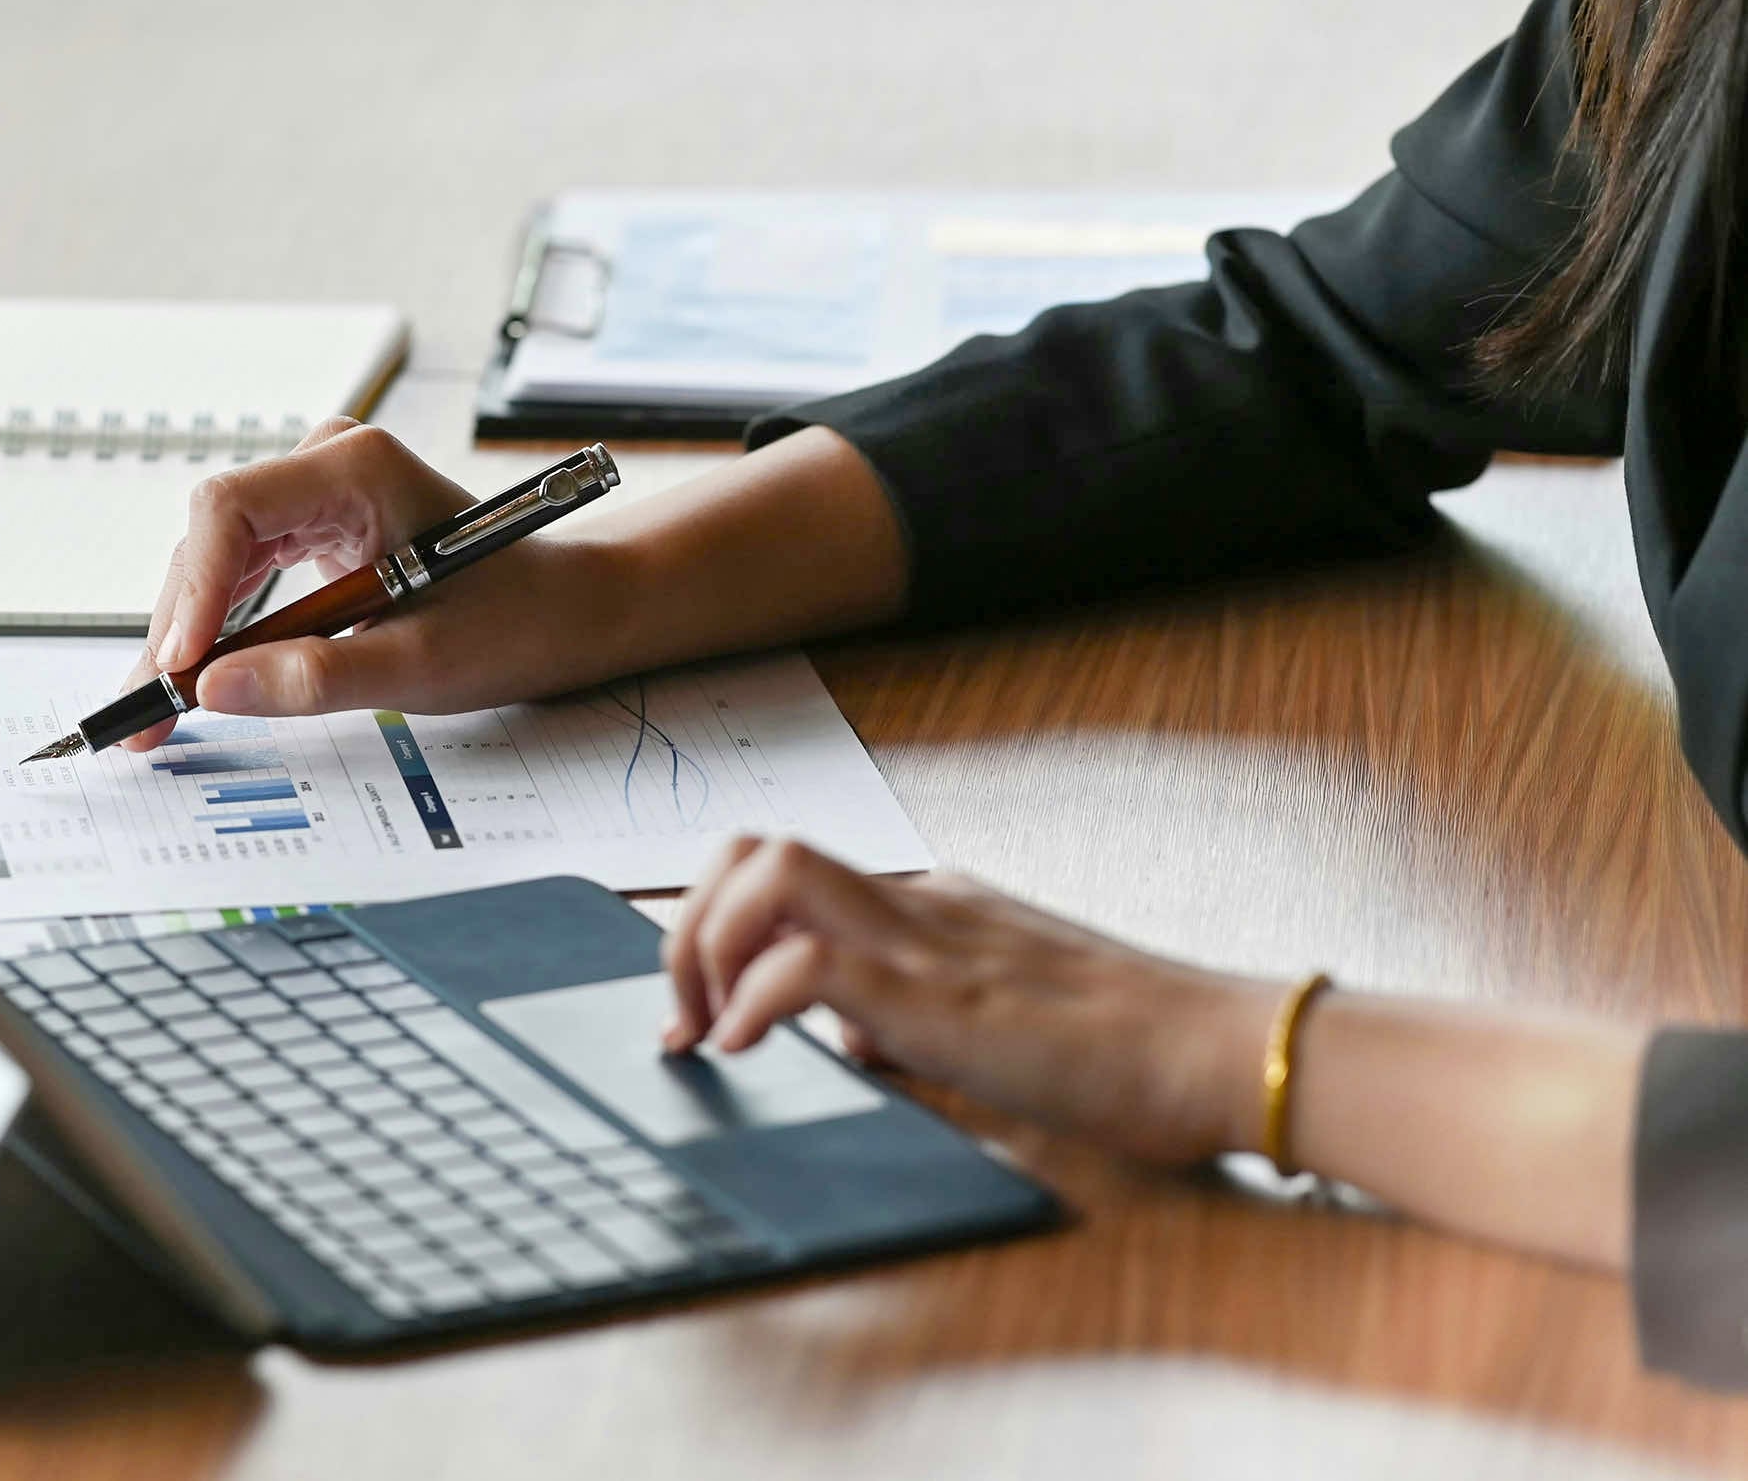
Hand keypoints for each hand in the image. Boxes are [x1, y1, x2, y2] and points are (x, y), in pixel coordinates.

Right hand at [117, 419, 639, 748]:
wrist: (564, 611)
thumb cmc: (515, 620)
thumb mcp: (422, 663)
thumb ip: (318, 676)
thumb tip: (216, 692)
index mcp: (359, 467)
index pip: (233, 509)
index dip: (196, 591)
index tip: (179, 669)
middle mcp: (326, 463)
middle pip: (212, 538)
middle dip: (177, 630)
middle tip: (143, 717)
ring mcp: (314, 491)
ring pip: (215, 560)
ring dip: (185, 637)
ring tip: (152, 717)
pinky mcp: (310, 525)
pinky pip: (240, 574)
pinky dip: (215, 632)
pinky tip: (187, 684)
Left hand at [660, 838, 1276, 1166]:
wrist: (1216, 1051)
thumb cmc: (1128, 1052)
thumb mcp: (990, 1024)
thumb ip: (912, 1015)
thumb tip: (845, 1038)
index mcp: (930, 904)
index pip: (787, 872)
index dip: (716, 927)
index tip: (698, 1011)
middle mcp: (917, 902)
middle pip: (755, 848)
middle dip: (688, 925)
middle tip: (684, 1015)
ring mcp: (927, 939)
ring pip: (770, 872)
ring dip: (709, 946)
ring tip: (711, 1029)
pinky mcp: (939, 994)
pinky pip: (809, 963)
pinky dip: (756, 1001)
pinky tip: (751, 1052)